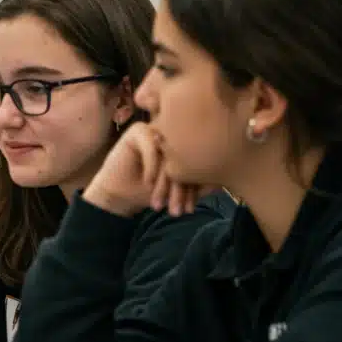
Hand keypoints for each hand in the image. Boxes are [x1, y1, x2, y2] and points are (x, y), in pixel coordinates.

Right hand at [83, 123, 204, 217]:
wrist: (120, 194)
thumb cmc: (151, 191)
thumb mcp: (180, 189)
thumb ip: (200, 184)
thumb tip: (221, 182)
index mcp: (189, 146)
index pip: (198, 164)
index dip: (195, 188)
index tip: (190, 210)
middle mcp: (174, 135)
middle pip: (185, 159)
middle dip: (180, 189)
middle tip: (176, 211)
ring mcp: (157, 130)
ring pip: (169, 154)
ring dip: (165, 182)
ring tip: (159, 203)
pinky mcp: (138, 130)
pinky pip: (151, 147)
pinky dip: (152, 167)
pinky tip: (148, 183)